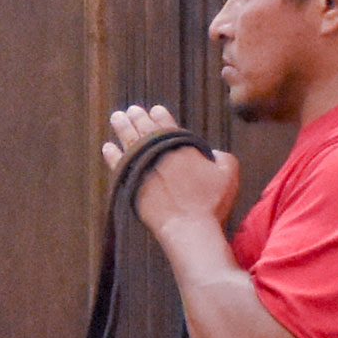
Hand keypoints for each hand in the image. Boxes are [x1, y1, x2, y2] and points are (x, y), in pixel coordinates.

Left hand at [103, 103, 239, 238]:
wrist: (189, 227)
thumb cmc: (212, 202)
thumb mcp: (229, 172)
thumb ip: (221, 156)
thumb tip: (212, 153)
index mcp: (182, 145)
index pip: (167, 124)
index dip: (160, 115)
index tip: (154, 109)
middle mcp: (159, 153)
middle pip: (145, 129)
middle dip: (138, 117)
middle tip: (131, 110)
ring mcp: (143, 167)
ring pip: (129, 140)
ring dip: (122, 127)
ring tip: (117, 117)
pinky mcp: (132, 184)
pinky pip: (118, 164)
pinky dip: (112, 154)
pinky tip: (108, 147)